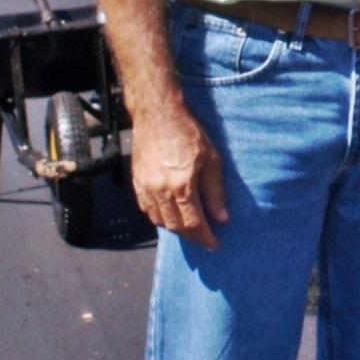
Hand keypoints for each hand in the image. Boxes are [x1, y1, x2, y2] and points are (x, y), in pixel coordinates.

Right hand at [128, 103, 227, 249]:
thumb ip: (216, 192)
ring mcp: (146, 188)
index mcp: (181, 186)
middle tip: (204, 241)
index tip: (214, 245)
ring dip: (175, 229)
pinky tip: (170, 216)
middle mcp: (160, 191)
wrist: (158, 114)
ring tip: (190, 230)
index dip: (205, 238)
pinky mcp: (137, 182)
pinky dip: (159, 218)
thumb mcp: (211, 160)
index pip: (194, 224)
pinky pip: (147, 210)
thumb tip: (222, 218)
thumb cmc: (189, 133)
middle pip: (176, 227)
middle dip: (192, 237)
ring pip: (159, 221)